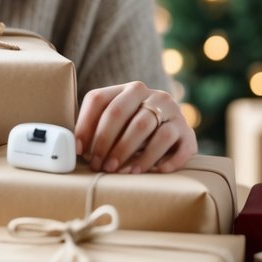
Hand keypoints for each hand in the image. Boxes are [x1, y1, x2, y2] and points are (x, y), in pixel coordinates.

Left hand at [74, 82, 196, 173]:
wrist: (177, 131)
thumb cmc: (137, 129)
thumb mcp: (119, 122)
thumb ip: (97, 127)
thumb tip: (74, 148)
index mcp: (129, 89)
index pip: (99, 99)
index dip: (85, 125)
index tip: (79, 150)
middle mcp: (152, 95)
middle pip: (121, 113)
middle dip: (106, 141)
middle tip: (99, 165)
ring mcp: (173, 111)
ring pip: (147, 128)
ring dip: (130, 152)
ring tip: (120, 172)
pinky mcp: (188, 132)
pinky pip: (176, 145)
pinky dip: (163, 160)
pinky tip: (154, 172)